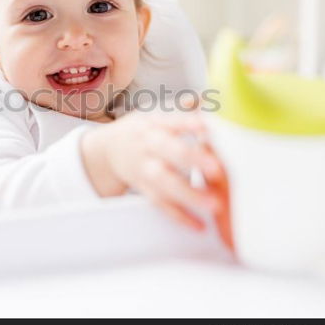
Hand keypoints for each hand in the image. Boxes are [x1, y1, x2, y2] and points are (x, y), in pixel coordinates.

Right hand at [81, 108, 233, 250]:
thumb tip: (206, 100)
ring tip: (213, 204)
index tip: (207, 127)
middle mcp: (148, 145)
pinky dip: (179, 215)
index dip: (189, 123)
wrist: (108, 149)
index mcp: (154, 123)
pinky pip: (161, 203)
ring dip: (188, 194)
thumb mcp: (156, 113)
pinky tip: (199, 224)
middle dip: (192, 159)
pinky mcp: (144, 188)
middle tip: (216, 168)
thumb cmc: (142, 131)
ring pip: (165, 182)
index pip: (172, 120)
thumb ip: (182, 110)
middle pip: (169, 150)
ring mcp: (145, 168)